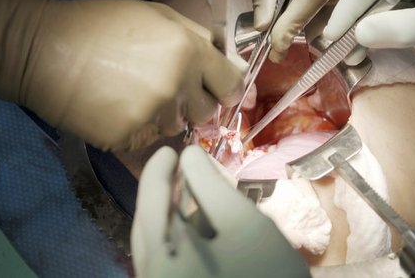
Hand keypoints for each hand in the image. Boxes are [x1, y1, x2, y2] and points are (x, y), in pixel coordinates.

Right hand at [0, 0, 244, 150]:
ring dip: (163, 116)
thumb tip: (222, 58)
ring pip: (176, 127)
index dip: (225, 87)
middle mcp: (176, 85)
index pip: (232, 84)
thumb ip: (194, 37)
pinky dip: (136, 127)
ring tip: (132, 94)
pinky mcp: (127, 137)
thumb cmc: (99, 25)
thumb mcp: (156, 15)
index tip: (216, 88)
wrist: (44, 50)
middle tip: (165, 87)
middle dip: (193, 102)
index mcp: (188, 50)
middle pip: (207, 111)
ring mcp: (152, 114)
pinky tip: (114, 106)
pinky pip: (147, 139)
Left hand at [132, 145, 308, 277]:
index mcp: (158, 259)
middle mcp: (152, 277)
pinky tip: (203, 230)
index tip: (172, 149)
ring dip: (173, 218)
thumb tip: (189, 157)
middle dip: (163, 194)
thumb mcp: (243, 222)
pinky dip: (182, 241)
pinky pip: (171, 263)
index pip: (150, 202)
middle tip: (179, 168)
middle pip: (148, 227)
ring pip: (159, 247)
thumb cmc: (265, 276)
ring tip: (194, 195)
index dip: (158, 171)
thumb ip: (210, 184)